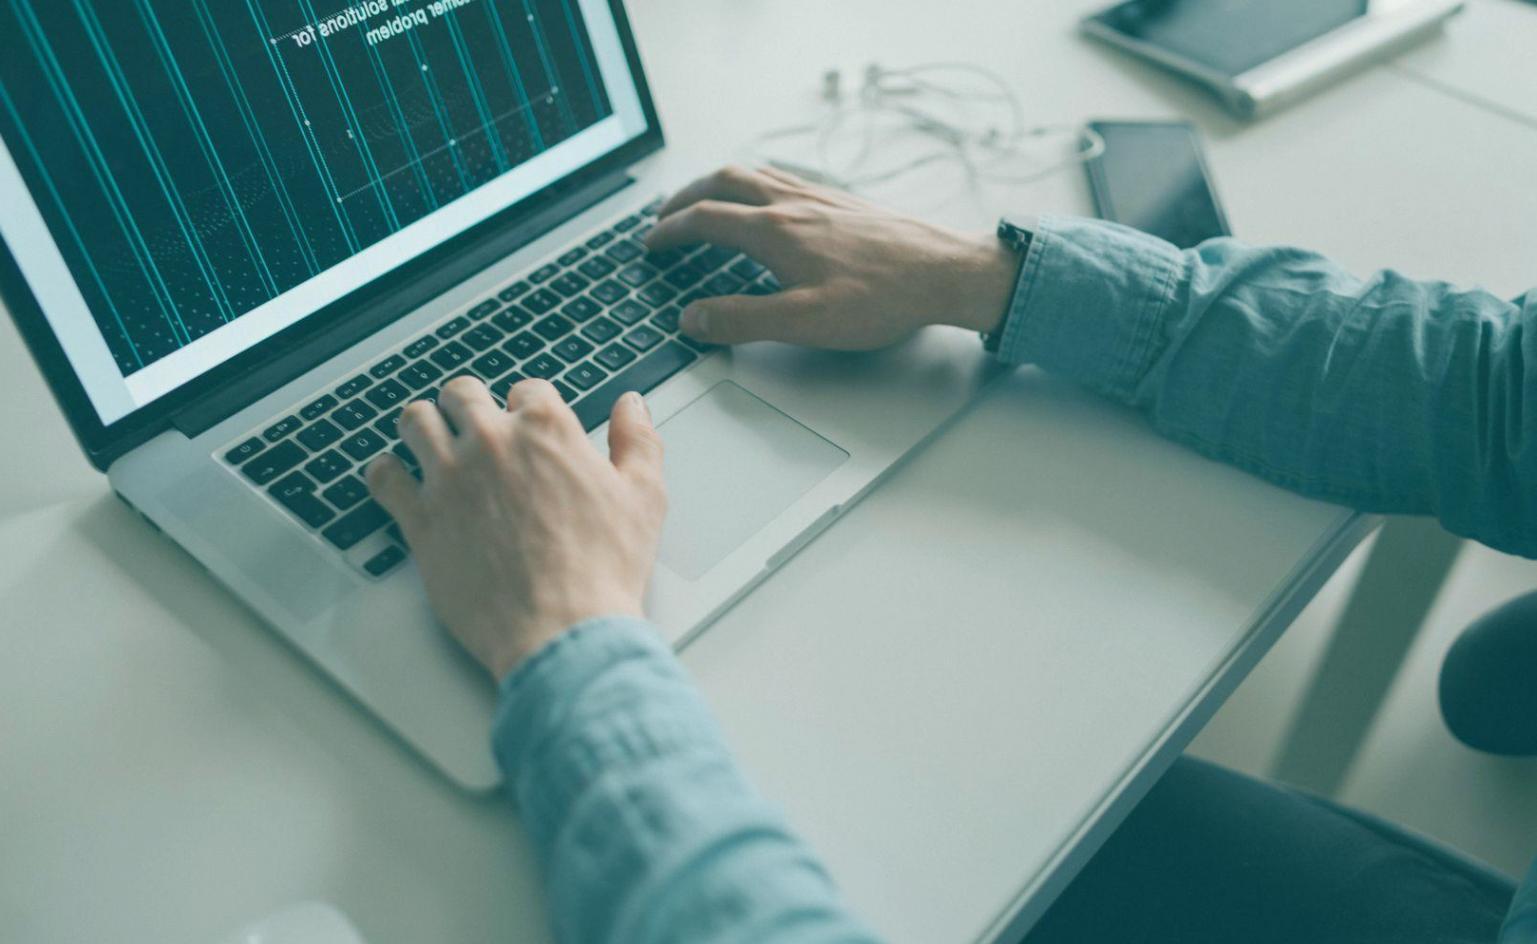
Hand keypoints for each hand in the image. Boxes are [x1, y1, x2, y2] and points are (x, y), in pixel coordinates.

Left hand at [366, 378, 667, 681]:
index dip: (528, 406)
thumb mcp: (643, 497)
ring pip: (416, 421)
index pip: (526, 389)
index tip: (527, 423)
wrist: (562, 629)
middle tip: (472, 424)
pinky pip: (384, 478)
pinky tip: (395, 477)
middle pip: (462, 394)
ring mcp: (450, 478)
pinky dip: (386, 473)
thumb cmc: (604, 569)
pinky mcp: (420, 519)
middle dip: (468, 404)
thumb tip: (631, 406)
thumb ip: (637, 441)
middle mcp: (492, 443)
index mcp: (546, 429)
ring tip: (430, 438)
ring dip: (423, 425)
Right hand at [645, 165, 1018, 347]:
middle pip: (723, 182)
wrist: (944, 272)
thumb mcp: (804, 323)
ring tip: (703, 200)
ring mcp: (820, 197)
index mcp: (775, 231)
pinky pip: (784, 177)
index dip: (670, 231)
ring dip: (717, 184)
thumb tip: (693, 319)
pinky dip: (755, 183)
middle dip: (686, 197)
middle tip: (665, 216)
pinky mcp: (843, 201)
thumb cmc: (882, 299)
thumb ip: (742, 320)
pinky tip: (766, 200)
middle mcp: (793, 203)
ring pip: (754, 174)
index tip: (650, 243)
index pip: (705, 219)